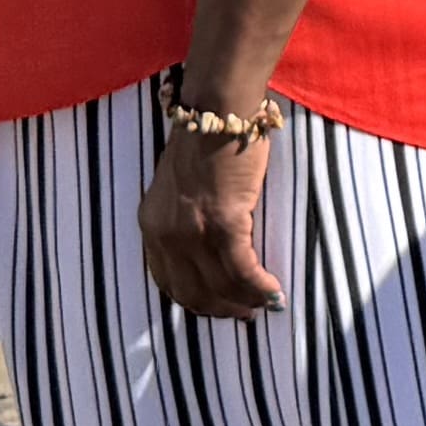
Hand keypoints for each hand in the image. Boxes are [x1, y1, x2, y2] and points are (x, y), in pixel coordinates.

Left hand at [139, 125, 283, 319]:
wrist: (215, 111)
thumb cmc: (202, 140)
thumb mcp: (176, 188)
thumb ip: (182, 219)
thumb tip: (206, 248)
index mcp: (151, 226)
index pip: (168, 282)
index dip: (196, 301)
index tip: (217, 306)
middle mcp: (167, 235)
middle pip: (194, 293)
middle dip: (222, 309)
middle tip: (245, 313)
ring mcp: (193, 231)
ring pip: (222, 286)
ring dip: (247, 301)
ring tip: (266, 303)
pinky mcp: (224, 222)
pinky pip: (243, 270)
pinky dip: (260, 286)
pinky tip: (274, 291)